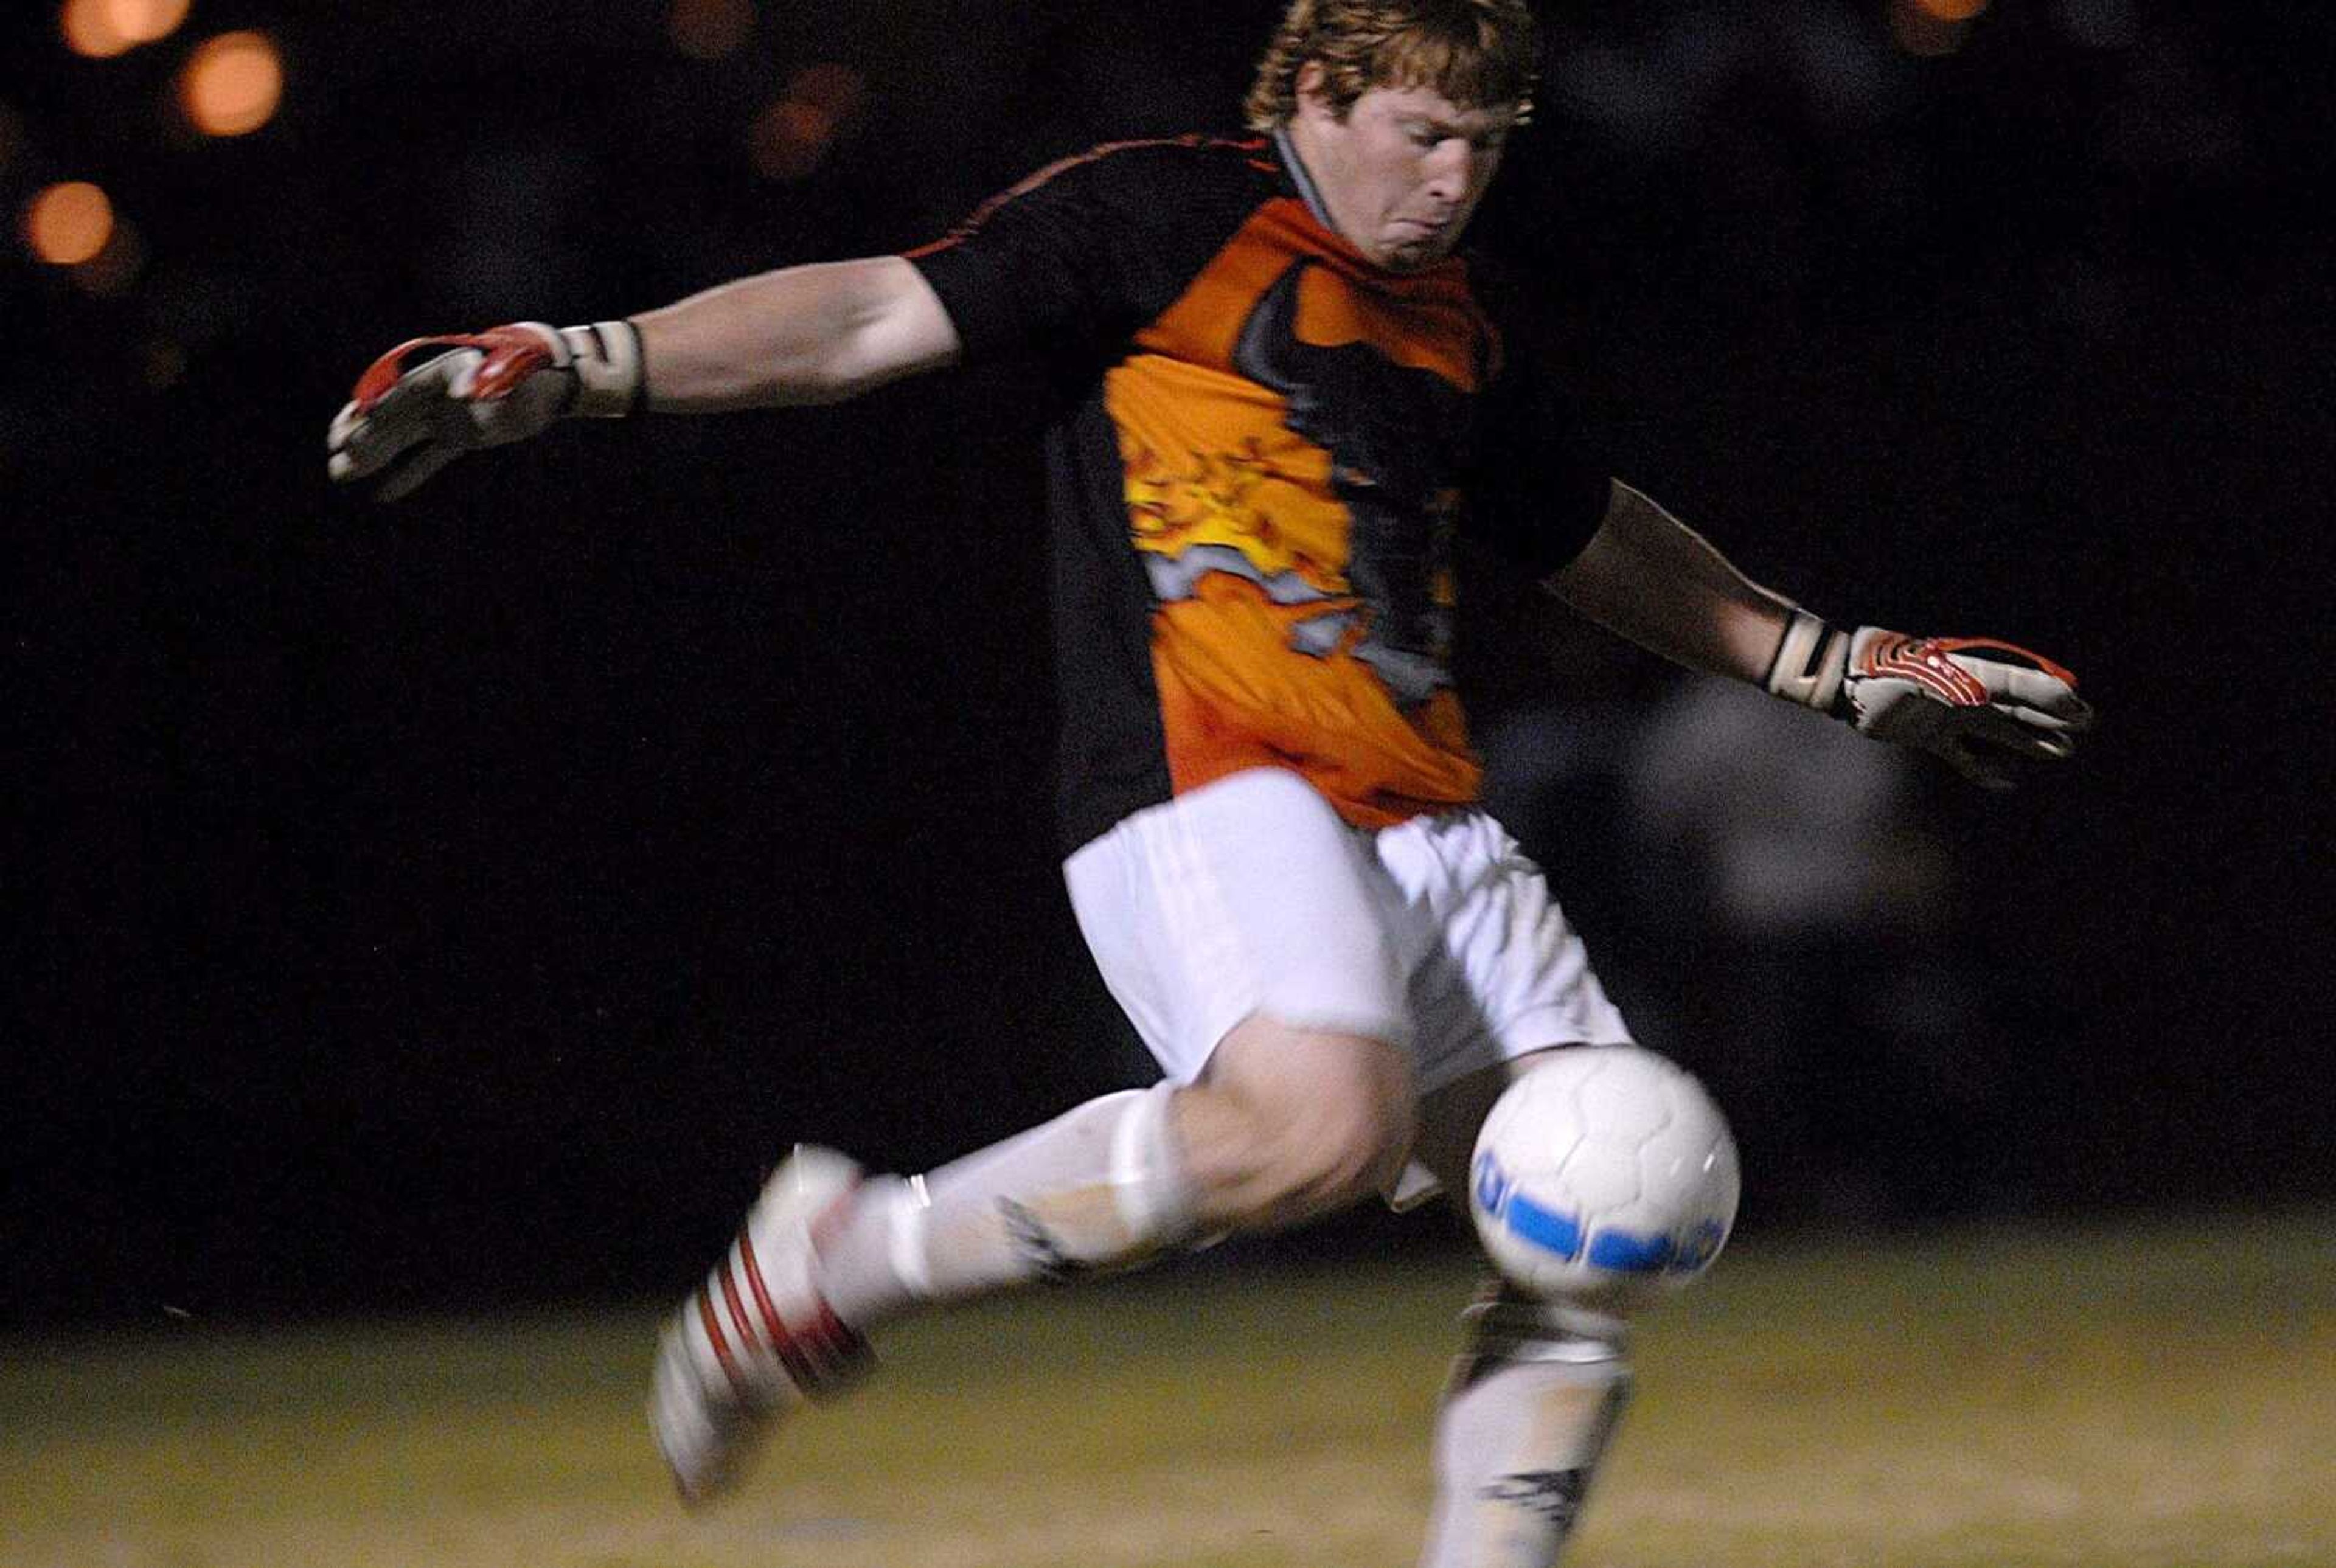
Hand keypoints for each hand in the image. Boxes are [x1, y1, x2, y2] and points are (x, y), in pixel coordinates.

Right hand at [327, 319, 640, 499]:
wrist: (552, 375)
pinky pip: (427, 457)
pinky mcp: (459, 435)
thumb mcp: (513, 368)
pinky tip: (383, 493)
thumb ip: (488, 378)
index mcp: (439, 374)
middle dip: (363, 437)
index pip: (398, 395)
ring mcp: (444, 415)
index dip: (373, 412)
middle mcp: (434, 394)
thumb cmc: (532, 367)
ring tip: (340, 473)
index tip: (350, 429)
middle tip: (335, 457)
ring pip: (400, 438)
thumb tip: (465, 393)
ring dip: (372, 456)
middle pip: (390, 418)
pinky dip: (407, 473)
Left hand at [1768, 612, 2094, 788]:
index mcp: (1972, 672)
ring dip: (2027, 742)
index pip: (2021, 685)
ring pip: (1998, 732)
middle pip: (2016, 708)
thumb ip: (1998, 686)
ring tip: (2059, 751)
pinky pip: (1964, 756)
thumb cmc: (1894, 671)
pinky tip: (2006, 781)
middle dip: (2049, 719)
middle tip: (2083, 729)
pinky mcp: (1930, 737)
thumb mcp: (1949, 677)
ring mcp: (1949, 716)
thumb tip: (2042, 695)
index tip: (2081, 711)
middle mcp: (1965, 694)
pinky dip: (1984, 769)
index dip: (2051, 697)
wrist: (1847, 685)